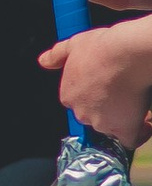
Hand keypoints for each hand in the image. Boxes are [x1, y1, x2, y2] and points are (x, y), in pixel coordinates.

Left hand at [43, 12, 151, 150]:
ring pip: (112, 127)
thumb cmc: (102, 46)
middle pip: (95, 116)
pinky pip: (130, 140)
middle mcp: (81, 112)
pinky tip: (145, 123)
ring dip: (124, 118)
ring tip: (137, 101)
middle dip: (109, 109)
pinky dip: (139, 133)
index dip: (96, 96)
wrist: (126, 53)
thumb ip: (58, 54)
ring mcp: (101, 122)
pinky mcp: (123, 128)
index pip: (81, 103)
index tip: (109, 88)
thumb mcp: (74, 44)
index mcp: (68, 95)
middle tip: (124, 94)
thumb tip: (43, 61)